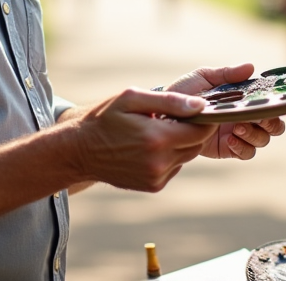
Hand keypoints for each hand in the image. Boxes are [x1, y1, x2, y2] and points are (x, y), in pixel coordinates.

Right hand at [68, 88, 216, 191]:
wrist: (80, 151)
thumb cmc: (104, 119)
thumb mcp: (132, 98)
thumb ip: (169, 101)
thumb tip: (200, 105)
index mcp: (156, 138)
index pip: (201, 130)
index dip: (205, 117)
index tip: (198, 108)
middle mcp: (160, 162)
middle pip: (197, 144)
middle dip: (192, 129)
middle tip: (175, 116)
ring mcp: (157, 177)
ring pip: (187, 156)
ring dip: (181, 142)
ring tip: (158, 130)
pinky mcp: (153, 186)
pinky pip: (174, 167)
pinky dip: (170, 155)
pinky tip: (151, 146)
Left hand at [164, 64, 285, 160]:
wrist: (164, 114)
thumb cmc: (184, 92)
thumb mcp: (204, 78)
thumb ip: (227, 74)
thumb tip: (251, 67)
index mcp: (242, 99)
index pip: (269, 105)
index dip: (274, 106)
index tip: (267, 102)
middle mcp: (244, 117)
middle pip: (274, 126)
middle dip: (270, 123)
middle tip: (256, 117)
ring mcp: (237, 134)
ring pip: (261, 140)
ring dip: (255, 134)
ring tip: (237, 127)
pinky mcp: (227, 149)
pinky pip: (246, 153)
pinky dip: (243, 147)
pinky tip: (231, 140)